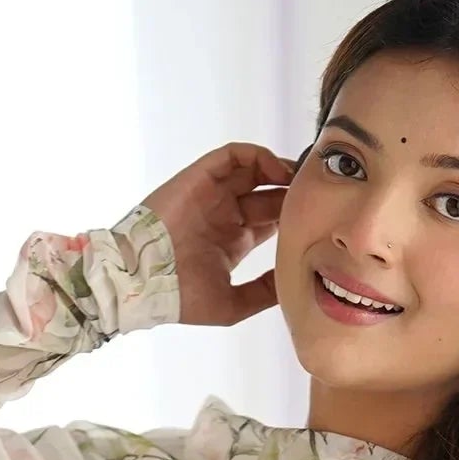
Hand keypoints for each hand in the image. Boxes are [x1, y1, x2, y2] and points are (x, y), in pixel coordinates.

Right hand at [139, 142, 299, 325]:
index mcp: (232, 241)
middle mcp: (224, 214)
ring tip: (299, 178)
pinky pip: (232, 155)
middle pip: (267, 194)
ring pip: (253, 170)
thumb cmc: (180, 298)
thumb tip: (293, 281)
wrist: (142, 283)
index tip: (316, 219)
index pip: (270, 220)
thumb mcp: (232, 304)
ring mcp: (212, 194)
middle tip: (315, 195)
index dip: (293, 216)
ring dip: (279, 169)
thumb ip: (263, 293)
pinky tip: (277, 169)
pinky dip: (257, 156)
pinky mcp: (200, 177)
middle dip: (291, 192)